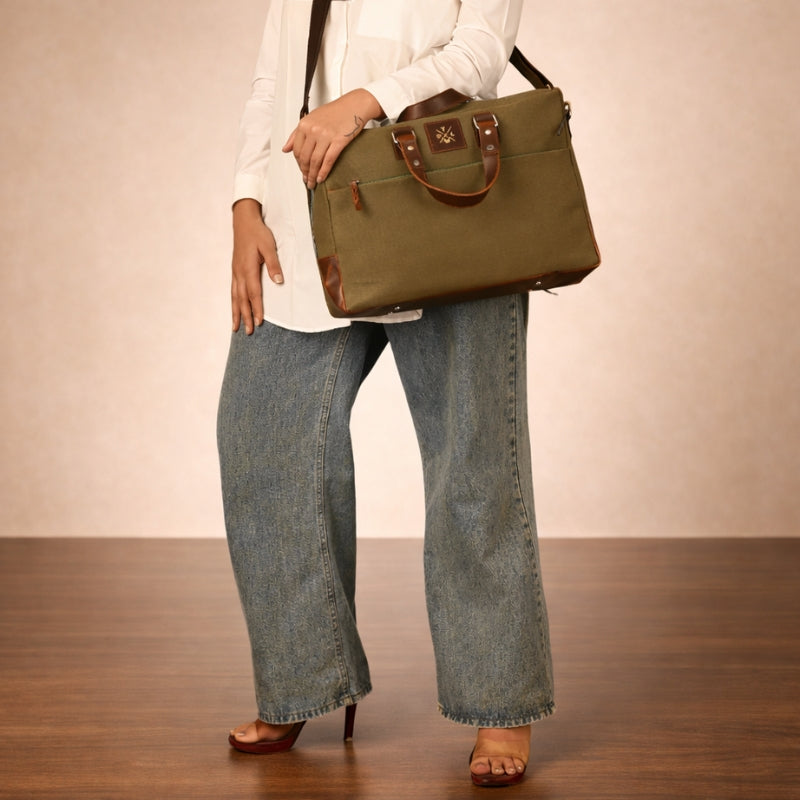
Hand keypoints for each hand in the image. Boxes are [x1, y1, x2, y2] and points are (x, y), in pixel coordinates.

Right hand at [231, 199, 282, 333]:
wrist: (243, 221)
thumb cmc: (258, 233)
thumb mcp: (269, 246)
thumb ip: (274, 264)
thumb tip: (278, 281)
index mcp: (248, 268)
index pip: (253, 293)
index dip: (257, 308)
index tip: (260, 322)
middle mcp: (239, 272)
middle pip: (242, 299)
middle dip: (245, 316)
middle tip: (248, 332)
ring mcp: (235, 272)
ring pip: (235, 297)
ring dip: (236, 313)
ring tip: (236, 328)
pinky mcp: (235, 271)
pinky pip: (233, 291)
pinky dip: (233, 303)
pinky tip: (235, 310)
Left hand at [283, 89, 382, 187]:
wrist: (354, 105)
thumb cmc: (335, 112)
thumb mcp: (311, 119)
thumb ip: (296, 134)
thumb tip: (285, 149)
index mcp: (305, 124)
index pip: (296, 149)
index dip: (298, 163)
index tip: (302, 170)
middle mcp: (313, 130)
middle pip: (304, 157)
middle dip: (305, 172)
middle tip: (307, 180)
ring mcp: (325, 135)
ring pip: (315, 161)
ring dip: (313, 175)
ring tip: (313, 182)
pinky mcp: (338, 141)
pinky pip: (328, 160)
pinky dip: (324, 172)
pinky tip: (322, 178)